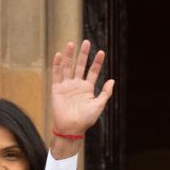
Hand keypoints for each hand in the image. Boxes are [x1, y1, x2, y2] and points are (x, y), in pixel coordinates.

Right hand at [47, 40, 114, 157]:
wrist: (72, 128)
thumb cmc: (86, 119)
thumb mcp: (99, 105)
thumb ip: (105, 93)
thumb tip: (112, 80)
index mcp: (88, 88)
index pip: (93, 72)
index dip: (97, 62)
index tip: (101, 52)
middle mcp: (77, 85)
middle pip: (80, 66)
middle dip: (83, 54)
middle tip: (86, 42)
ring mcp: (67, 86)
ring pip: (68, 67)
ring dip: (70, 56)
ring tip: (72, 43)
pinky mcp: (57, 88)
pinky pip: (57, 74)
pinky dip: (57, 65)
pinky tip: (60, 55)